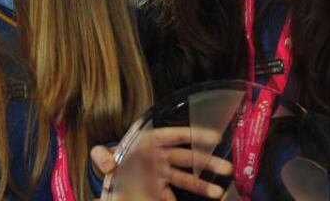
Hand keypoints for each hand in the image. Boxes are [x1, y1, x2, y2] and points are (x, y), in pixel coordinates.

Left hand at [92, 126, 232, 199]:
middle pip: (187, 158)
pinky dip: (184, 199)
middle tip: (226, 168)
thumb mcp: (105, 157)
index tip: (213, 138)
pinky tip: (200, 200)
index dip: (194, 135)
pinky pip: (174, 195)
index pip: (175, 136)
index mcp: (150, 144)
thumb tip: (107, 163)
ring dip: (202, 184)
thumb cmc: (113, 161)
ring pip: (186, 178)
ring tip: (218, 192)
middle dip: (206, 163)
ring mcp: (163, 175)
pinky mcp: (160, 191)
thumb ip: (103, 157)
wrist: (111, 179)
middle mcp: (161, 158)